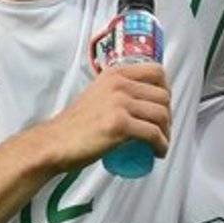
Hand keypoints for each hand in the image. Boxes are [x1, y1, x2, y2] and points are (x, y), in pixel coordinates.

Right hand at [41, 62, 170, 169]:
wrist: (55, 143)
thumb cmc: (75, 125)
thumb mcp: (98, 94)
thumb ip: (116, 90)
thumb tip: (142, 98)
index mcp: (115, 74)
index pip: (157, 72)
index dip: (166, 90)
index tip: (164, 106)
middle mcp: (119, 84)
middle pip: (163, 95)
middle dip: (169, 115)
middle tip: (163, 129)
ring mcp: (119, 103)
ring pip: (161, 115)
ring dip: (167, 132)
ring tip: (161, 142)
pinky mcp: (120, 124)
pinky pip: (153, 134)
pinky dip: (161, 145)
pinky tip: (158, 151)